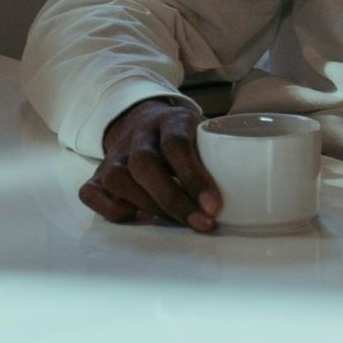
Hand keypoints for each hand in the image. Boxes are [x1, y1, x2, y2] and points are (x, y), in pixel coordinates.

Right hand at [79, 98, 219, 230]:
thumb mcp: (204, 133)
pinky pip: (91, 194)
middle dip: (173, 199)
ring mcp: (114, 155)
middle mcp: (138, 136)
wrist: (142, 120)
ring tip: (176, 222)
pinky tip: (139, 218)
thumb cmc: (182, 136)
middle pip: (145, 165)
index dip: (194, 177)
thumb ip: (221, 153)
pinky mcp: (96, 174)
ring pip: (118, 180)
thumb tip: (250, 189)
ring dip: (148, 206)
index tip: (213, 206)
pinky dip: (112, 210)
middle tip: (200, 222)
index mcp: (169, 121)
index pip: (177, 145)